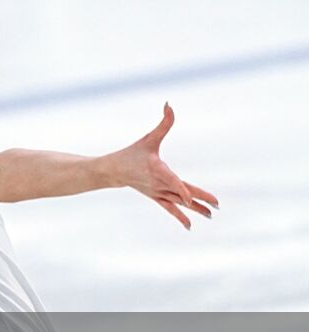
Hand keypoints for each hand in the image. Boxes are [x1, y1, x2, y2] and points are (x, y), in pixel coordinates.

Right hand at [107, 104, 218, 228]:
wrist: (113, 170)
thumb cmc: (132, 153)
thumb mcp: (149, 138)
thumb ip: (163, 123)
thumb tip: (169, 104)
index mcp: (157, 169)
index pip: (171, 181)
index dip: (182, 190)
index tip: (190, 200)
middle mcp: (158, 184)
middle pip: (182, 192)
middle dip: (200, 199)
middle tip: (217, 204)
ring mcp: (158, 192)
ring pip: (179, 202)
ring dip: (196, 209)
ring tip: (212, 214)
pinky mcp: (156, 197)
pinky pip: (170, 209)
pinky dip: (180, 217)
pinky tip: (190, 227)